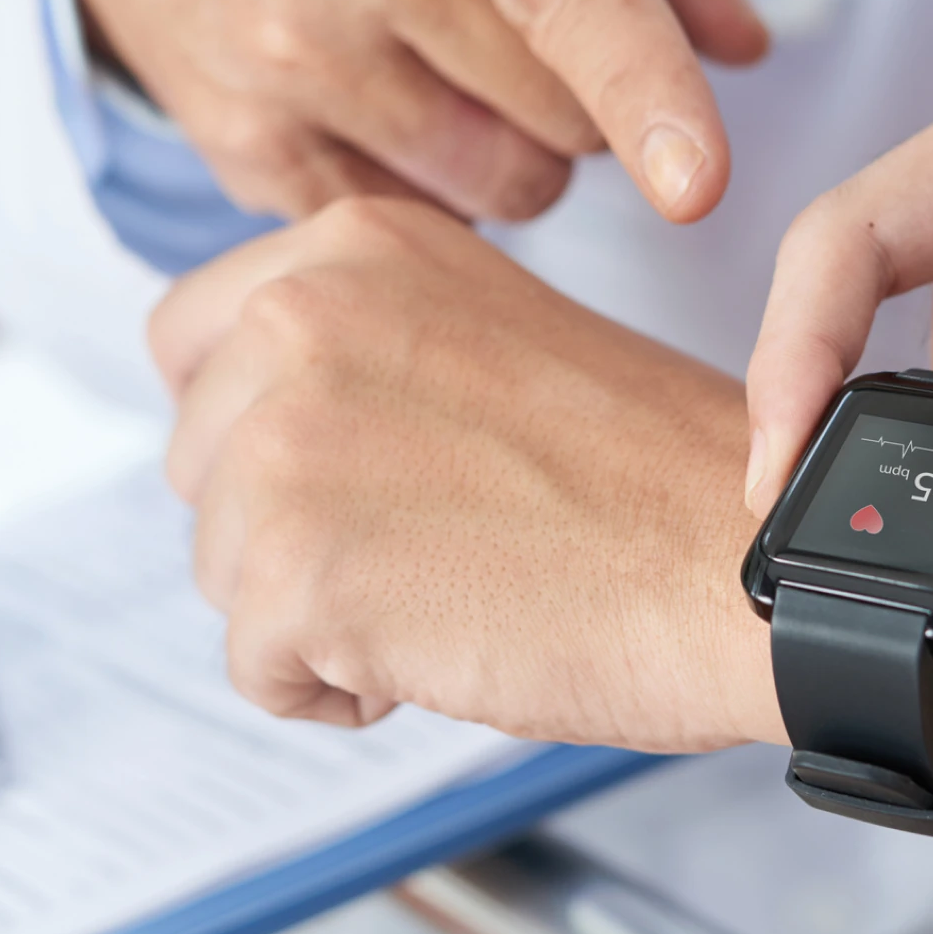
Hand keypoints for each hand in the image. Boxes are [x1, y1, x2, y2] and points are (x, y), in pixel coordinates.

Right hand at [61, 0, 766, 225]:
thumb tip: (743, 45)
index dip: (645, 84)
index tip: (702, 186)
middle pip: (562, 111)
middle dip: (589, 92)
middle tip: (522, 21)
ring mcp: (278, 57)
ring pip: (507, 185)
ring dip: (523, 146)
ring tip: (451, 59)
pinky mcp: (242, 146)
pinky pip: (418, 221)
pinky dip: (441, 183)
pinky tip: (385, 99)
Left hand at [148, 197, 777, 749]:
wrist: (742, 561)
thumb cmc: (646, 469)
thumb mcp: (479, 328)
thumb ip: (357, 341)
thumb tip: (251, 405)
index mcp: (353, 247)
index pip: (190, 338)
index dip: (243, 420)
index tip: (314, 462)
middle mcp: (301, 318)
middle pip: (198, 459)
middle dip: (283, 517)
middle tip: (420, 532)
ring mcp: (288, 439)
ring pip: (222, 567)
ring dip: (315, 603)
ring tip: (447, 584)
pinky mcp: (296, 567)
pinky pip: (258, 666)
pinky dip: (336, 686)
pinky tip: (439, 646)